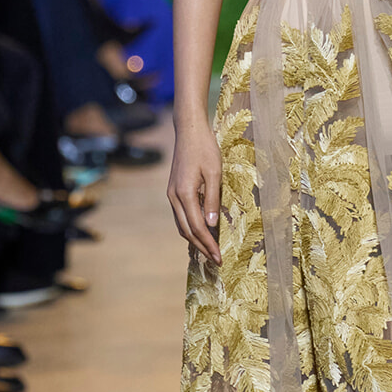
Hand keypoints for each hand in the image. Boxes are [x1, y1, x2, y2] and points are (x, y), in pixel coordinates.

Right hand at [168, 118, 221, 261]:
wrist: (188, 131)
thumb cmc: (205, 148)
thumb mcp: (215, 173)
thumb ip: (213, 199)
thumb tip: (212, 225)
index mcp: (184, 194)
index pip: (197, 227)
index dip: (208, 244)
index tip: (219, 257)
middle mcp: (174, 197)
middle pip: (186, 231)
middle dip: (201, 247)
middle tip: (216, 260)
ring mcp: (172, 195)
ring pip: (181, 225)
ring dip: (195, 240)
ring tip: (209, 251)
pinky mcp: (174, 191)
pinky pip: (180, 216)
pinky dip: (190, 228)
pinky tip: (201, 233)